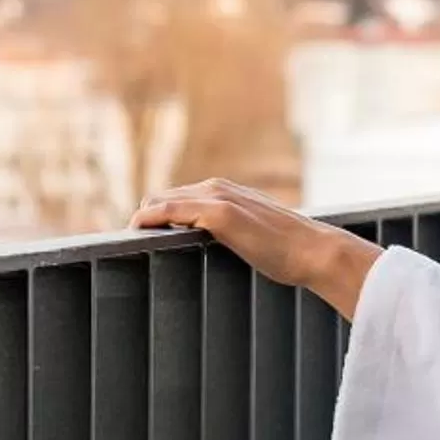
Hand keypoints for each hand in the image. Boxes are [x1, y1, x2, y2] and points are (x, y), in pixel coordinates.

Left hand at [132, 179, 383, 317]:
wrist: (313, 251)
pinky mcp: (220, 213)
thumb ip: (229, 235)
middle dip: (143, 220)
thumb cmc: (287, 251)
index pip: (175, 199)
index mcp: (224, 192)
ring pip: (160, 201)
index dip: (154, 217)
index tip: (139, 239)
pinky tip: (137, 232)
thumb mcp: (251, 237)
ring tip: (127, 243)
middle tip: (127, 247)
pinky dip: (150, 219)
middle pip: (160, 198)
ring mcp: (217, 198)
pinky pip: (170, 210)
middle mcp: (217, 188)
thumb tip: (213, 252)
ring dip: (141, 220)